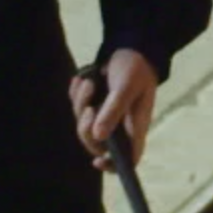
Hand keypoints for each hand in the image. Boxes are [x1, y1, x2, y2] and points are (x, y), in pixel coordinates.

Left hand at [72, 49, 159, 166]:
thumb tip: (98, 135)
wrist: (130, 47)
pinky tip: (83, 79)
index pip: (128, 158)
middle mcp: (120, 127)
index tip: (97, 161)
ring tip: (89, 82)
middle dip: (86, 126)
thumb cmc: (135, 69)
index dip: (113, 165)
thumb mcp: (126, 87)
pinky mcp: (95, 105)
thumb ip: (114, 110)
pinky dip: (76, 94)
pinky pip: (78, 108)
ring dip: (80, 103)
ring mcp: (106, 116)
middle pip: (96, 142)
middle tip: (88, 105)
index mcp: (135, 127)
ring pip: (84, 124)